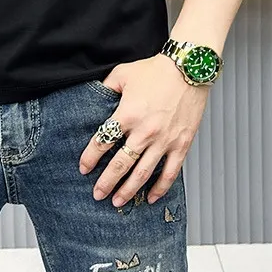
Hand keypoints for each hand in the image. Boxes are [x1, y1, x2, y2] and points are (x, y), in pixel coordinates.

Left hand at [78, 54, 209, 206]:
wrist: (188, 69)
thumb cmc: (156, 70)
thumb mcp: (122, 73)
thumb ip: (107, 87)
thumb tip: (95, 97)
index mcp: (127, 114)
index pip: (103, 140)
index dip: (91, 157)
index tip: (83, 168)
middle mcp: (144, 131)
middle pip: (121, 163)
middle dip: (106, 181)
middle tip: (97, 194)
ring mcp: (164, 140)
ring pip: (143, 173)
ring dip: (129, 190)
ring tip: (118, 202)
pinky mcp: (181, 144)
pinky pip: (170, 172)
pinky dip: (160, 187)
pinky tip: (150, 197)